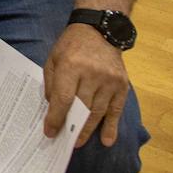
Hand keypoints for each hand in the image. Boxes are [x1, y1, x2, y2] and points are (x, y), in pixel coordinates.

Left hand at [43, 23, 130, 147]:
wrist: (99, 30)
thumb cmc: (71, 46)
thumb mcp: (53, 59)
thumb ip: (51, 83)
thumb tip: (51, 109)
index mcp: (70, 65)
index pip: (63, 98)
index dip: (56, 117)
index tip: (50, 132)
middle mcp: (92, 74)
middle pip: (81, 107)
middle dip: (72, 127)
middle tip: (65, 142)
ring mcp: (109, 80)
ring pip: (98, 111)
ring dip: (88, 130)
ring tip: (79, 142)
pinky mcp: (122, 84)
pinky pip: (116, 109)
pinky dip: (111, 126)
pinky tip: (107, 140)